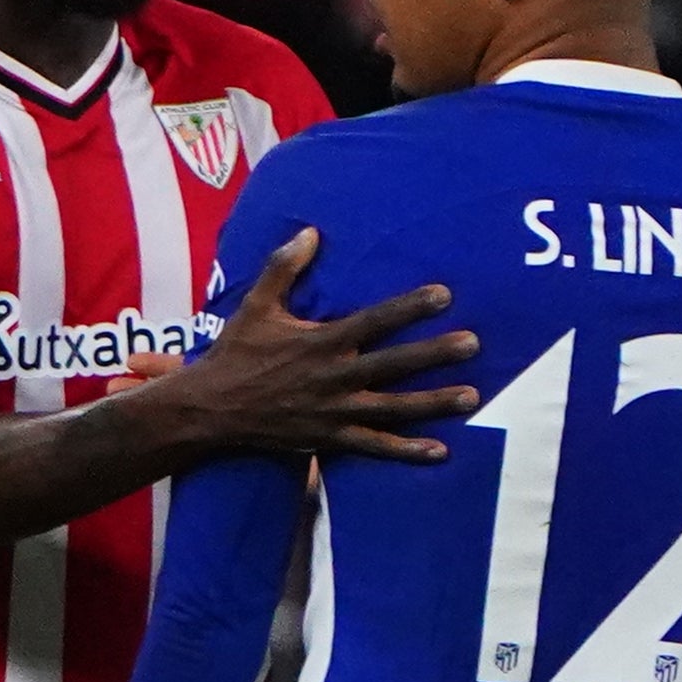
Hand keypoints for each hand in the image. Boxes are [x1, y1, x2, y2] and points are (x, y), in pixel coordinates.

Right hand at [152, 229, 476, 465]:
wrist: (208, 410)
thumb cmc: (235, 353)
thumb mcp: (255, 306)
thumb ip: (284, 268)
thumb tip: (310, 231)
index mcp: (320, 342)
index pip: (373, 321)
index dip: (409, 308)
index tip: (444, 295)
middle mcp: (333, 377)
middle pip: (394, 364)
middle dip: (435, 354)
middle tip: (473, 344)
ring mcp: (333, 411)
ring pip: (393, 408)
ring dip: (433, 402)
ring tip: (472, 397)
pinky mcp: (329, 438)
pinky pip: (373, 445)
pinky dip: (406, 450)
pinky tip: (440, 450)